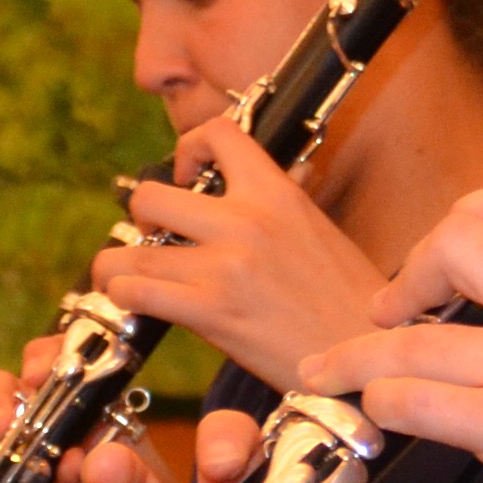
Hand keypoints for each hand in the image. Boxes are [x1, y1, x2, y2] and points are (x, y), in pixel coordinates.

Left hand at [96, 118, 391, 394]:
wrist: (366, 350)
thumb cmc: (350, 299)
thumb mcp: (317, 231)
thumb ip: (278, 206)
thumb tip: (258, 188)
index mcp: (276, 194)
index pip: (218, 132)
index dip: (188, 149)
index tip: (189, 179)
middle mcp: (246, 222)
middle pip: (149, 197)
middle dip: (141, 220)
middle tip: (156, 240)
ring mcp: (225, 267)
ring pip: (129, 252)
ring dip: (116, 268)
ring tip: (126, 278)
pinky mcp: (213, 312)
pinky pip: (136, 292)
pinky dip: (123, 297)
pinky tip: (135, 303)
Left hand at [307, 183, 482, 482]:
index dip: (468, 218)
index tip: (448, 253)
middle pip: (457, 241)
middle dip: (411, 271)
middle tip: (395, 308)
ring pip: (410, 337)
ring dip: (357, 353)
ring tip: (328, 369)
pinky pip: (414, 402)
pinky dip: (382, 404)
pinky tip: (376, 415)